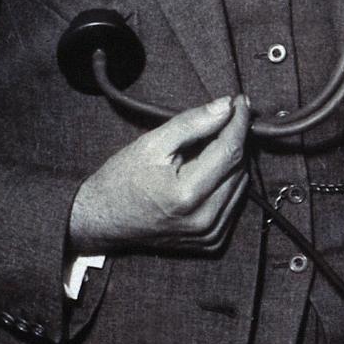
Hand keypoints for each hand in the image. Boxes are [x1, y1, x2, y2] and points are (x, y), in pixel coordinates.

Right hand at [67, 95, 247, 255]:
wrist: (102, 219)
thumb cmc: (122, 179)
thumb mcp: (152, 143)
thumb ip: (192, 123)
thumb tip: (226, 106)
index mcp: (187, 194)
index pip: (230, 151)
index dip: (238, 122)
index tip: (240, 101)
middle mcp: (204, 218)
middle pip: (239, 168)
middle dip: (235, 139)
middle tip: (224, 119)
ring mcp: (208, 234)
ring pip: (241, 186)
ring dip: (232, 162)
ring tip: (211, 146)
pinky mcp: (210, 241)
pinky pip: (233, 205)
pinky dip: (227, 184)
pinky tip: (208, 171)